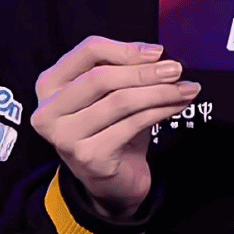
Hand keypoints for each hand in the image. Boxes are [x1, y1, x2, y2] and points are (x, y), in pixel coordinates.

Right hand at [32, 38, 197, 220]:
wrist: (110, 184)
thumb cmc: (110, 130)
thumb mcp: (109, 95)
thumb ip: (123, 71)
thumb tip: (159, 57)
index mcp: (50, 84)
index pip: (87, 52)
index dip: (125, 49)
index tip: (158, 52)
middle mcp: (49, 110)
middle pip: (101, 78)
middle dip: (145, 72)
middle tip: (176, 70)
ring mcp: (65, 136)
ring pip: (119, 101)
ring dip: (159, 92)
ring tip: (185, 88)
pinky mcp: (89, 156)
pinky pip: (131, 125)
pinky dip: (160, 112)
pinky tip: (177, 106)